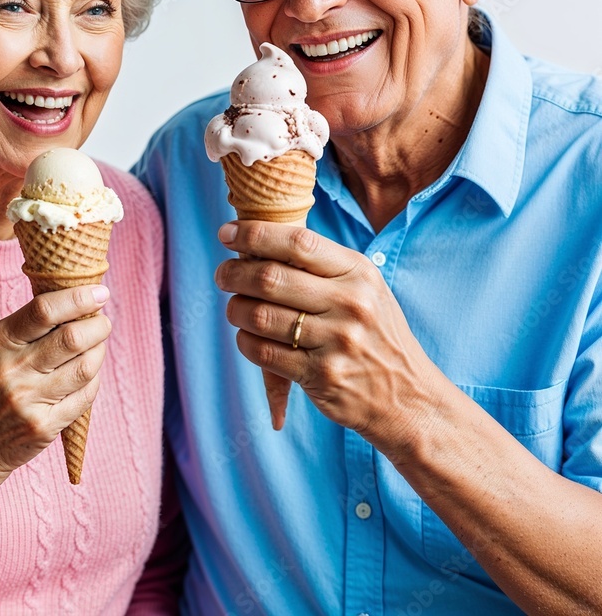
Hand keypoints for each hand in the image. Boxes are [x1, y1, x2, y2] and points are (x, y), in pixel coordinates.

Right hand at [0, 284, 110, 516]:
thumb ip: (26, 328)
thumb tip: (75, 302)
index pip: (44, 310)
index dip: (78, 298)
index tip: (100, 292)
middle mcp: (13, 370)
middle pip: (72, 338)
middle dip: (98, 325)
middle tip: (102, 323)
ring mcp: (29, 400)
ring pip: (85, 367)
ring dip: (99, 352)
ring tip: (96, 348)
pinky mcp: (43, 427)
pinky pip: (85, 396)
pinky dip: (93, 382)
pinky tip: (87, 377)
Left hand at [215, 221, 442, 454]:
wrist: (408, 397)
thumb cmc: (377, 334)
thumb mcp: (365, 289)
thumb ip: (323, 266)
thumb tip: (262, 238)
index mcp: (359, 274)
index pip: (298, 242)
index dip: (255, 234)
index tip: (227, 234)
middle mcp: (350, 304)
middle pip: (271, 277)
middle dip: (234, 273)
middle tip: (222, 275)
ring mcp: (336, 342)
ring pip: (260, 316)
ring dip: (235, 309)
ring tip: (234, 308)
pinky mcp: (321, 376)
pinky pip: (264, 353)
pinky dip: (245, 342)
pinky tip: (247, 337)